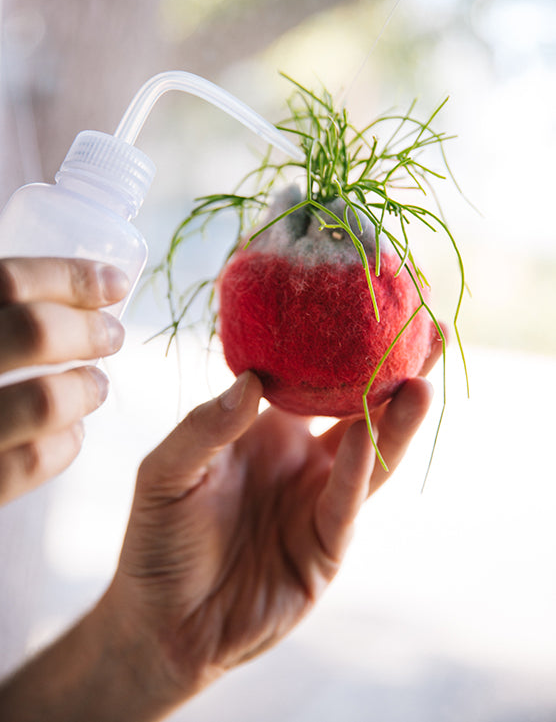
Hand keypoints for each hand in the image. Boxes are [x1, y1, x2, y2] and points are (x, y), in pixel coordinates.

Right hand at [0, 257, 128, 504]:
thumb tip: (63, 288)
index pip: (7, 280)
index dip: (70, 276)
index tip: (113, 284)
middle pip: (33, 332)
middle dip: (88, 330)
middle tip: (111, 335)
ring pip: (43, 401)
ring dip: (84, 389)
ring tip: (95, 386)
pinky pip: (27, 465)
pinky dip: (64, 445)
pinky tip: (70, 434)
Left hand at [99, 359, 436, 716]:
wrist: (162, 625)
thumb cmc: (158, 540)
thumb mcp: (166, 474)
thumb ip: (204, 428)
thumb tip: (251, 378)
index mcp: (264, 430)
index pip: (309, 378)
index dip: (337, 346)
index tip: (365, 308)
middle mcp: (300, 458)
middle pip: (354, 409)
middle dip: (390, 374)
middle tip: (425, 334)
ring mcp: (317, 500)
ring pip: (367, 454)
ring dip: (394, 420)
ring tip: (419, 380)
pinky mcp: (325, 546)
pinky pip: (345, 502)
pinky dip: (359, 469)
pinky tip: (370, 435)